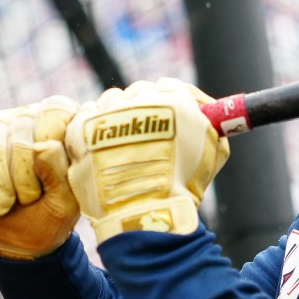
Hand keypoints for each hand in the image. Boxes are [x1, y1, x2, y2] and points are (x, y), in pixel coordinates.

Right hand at [0, 97, 81, 258]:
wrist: (15, 237)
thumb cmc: (48, 212)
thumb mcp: (64, 201)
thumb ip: (60, 172)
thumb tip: (42, 146)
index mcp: (64, 124)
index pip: (56, 111)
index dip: (50, 143)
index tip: (51, 176)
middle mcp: (31, 116)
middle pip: (22, 139)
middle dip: (23, 181)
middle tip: (27, 200)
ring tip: (5, 205)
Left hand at [66, 79, 229, 239]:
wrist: (147, 210)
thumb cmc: (184, 185)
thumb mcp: (215, 150)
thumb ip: (213, 124)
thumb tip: (206, 112)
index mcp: (175, 100)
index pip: (167, 88)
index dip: (165, 103)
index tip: (161, 118)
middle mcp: (142, 99)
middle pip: (138, 93)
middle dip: (139, 110)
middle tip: (140, 138)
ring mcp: (111, 111)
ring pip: (110, 103)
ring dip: (114, 118)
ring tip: (117, 148)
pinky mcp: (84, 126)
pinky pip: (86, 116)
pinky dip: (91, 130)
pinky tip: (97, 150)